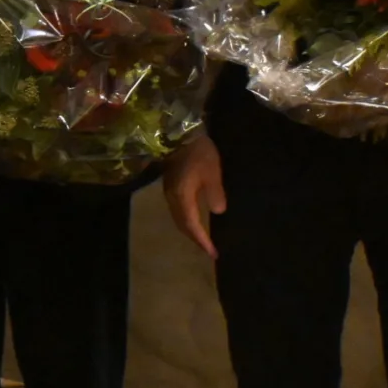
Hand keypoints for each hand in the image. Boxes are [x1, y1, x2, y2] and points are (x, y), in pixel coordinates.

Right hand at [164, 132, 226, 260]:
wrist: (178, 133)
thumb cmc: (198, 153)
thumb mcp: (212, 173)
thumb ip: (215, 194)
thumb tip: (218, 212)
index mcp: (182, 198)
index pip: (192, 226)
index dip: (202, 241)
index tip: (214, 254)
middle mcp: (172, 199)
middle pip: (182, 225)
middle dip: (195, 239)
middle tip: (209, 249)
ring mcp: (169, 192)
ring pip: (178, 218)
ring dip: (190, 230)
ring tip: (202, 238)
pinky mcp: (170, 186)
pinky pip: (177, 210)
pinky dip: (186, 220)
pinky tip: (194, 218)